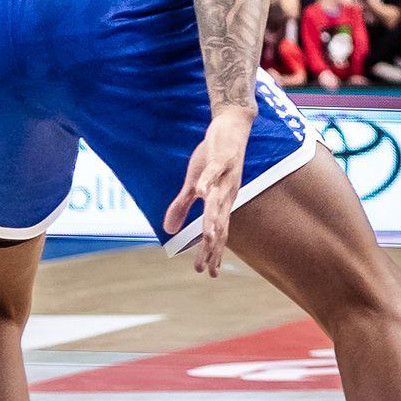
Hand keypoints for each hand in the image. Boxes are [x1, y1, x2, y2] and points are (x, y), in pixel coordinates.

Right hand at [166, 106, 254, 275]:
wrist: (231, 127)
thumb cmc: (214, 157)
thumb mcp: (195, 183)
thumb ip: (183, 206)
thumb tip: (168, 230)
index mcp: (222, 201)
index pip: (219, 232)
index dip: (214, 252)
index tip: (209, 274)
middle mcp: (227, 193)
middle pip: (220, 223)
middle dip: (213, 246)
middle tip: (205, 267)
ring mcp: (225, 176)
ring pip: (218, 200)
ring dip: (213, 219)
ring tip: (207, 238)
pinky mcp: (220, 158)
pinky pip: (213, 171)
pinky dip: (207, 181)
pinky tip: (200, 191)